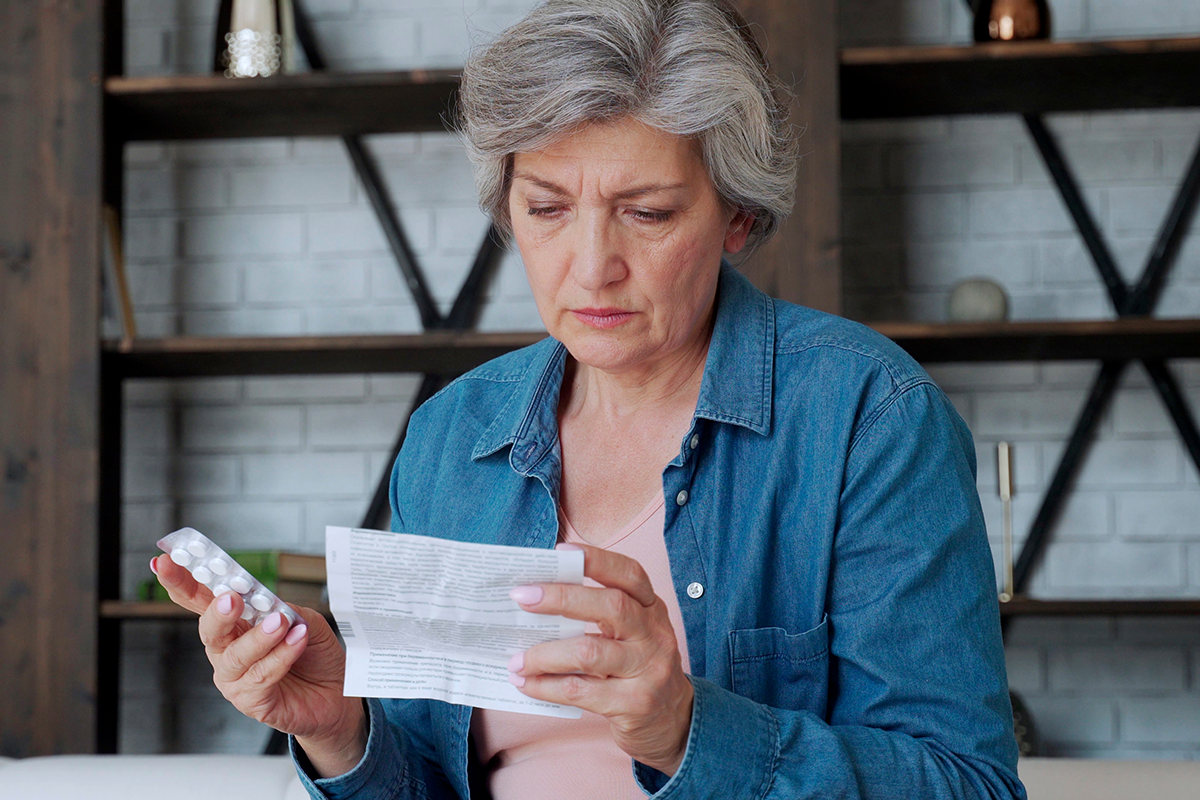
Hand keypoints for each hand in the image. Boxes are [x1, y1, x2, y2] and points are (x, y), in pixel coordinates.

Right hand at [152, 555, 365, 776]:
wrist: (336, 692)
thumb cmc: (314, 652)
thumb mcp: (303, 619)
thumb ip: (281, 608)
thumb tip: (266, 601)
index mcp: (234, 623)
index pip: (200, 600)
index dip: (181, 582)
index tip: (165, 562)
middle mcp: (227, 650)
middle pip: (210, 629)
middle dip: (218, 613)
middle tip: (232, 599)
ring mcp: (235, 678)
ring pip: (236, 655)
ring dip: (259, 636)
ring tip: (280, 622)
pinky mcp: (250, 701)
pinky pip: (261, 676)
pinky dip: (281, 655)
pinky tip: (298, 640)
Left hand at [507, 543, 692, 775]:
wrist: (672, 722)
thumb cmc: (638, 669)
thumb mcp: (632, 636)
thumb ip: (599, 617)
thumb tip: (537, 600)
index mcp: (652, 610)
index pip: (630, 574)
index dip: (597, 559)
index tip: (560, 552)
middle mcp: (655, 636)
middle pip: (611, 606)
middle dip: (561, 598)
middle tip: (521, 598)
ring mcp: (648, 671)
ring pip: (589, 652)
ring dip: (544, 654)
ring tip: (516, 660)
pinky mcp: (633, 704)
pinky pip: (580, 690)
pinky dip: (546, 686)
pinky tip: (527, 684)